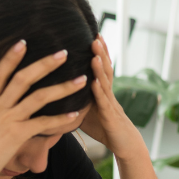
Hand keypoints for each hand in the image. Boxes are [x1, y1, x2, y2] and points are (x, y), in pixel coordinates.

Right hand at [0, 41, 87, 178]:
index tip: (24, 42)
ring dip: (62, 87)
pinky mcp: (17, 135)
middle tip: (64, 53)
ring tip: (81, 79)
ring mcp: (8, 120)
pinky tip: (75, 114)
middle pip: (23, 79)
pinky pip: (43, 124)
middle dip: (45, 64)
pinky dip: (61, 119)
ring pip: (39, 98)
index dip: (10, 57)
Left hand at [79, 35, 146, 159]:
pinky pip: (104, 103)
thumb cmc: (104, 127)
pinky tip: (94, 82)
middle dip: (100, 51)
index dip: (97, 51)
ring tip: (94, 51)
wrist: (125, 146)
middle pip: (105, 68)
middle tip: (95, 33)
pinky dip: (99, 91)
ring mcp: (111, 104)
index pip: (100, 66)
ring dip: (100, 66)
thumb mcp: (86, 109)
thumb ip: (75, 97)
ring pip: (105, 82)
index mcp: (101, 90)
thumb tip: (53, 89)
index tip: (91, 32)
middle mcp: (108, 93)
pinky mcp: (111, 118)